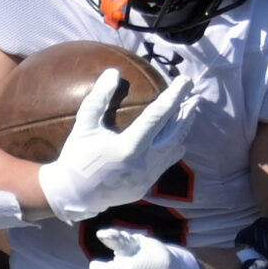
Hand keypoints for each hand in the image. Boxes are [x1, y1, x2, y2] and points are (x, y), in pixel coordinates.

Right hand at [37, 72, 195, 223]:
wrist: (73, 195)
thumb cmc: (77, 157)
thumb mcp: (84, 125)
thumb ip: (99, 99)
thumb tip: (113, 73)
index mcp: (128, 146)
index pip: (158, 115)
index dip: (174, 96)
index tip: (185, 82)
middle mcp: (143, 163)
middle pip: (174, 134)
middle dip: (186, 114)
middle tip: (195, 97)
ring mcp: (147, 177)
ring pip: (174, 150)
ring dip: (183, 130)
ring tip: (190, 114)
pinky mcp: (146, 186)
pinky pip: (165, 164)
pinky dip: (173, 149)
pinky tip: (178, 140)